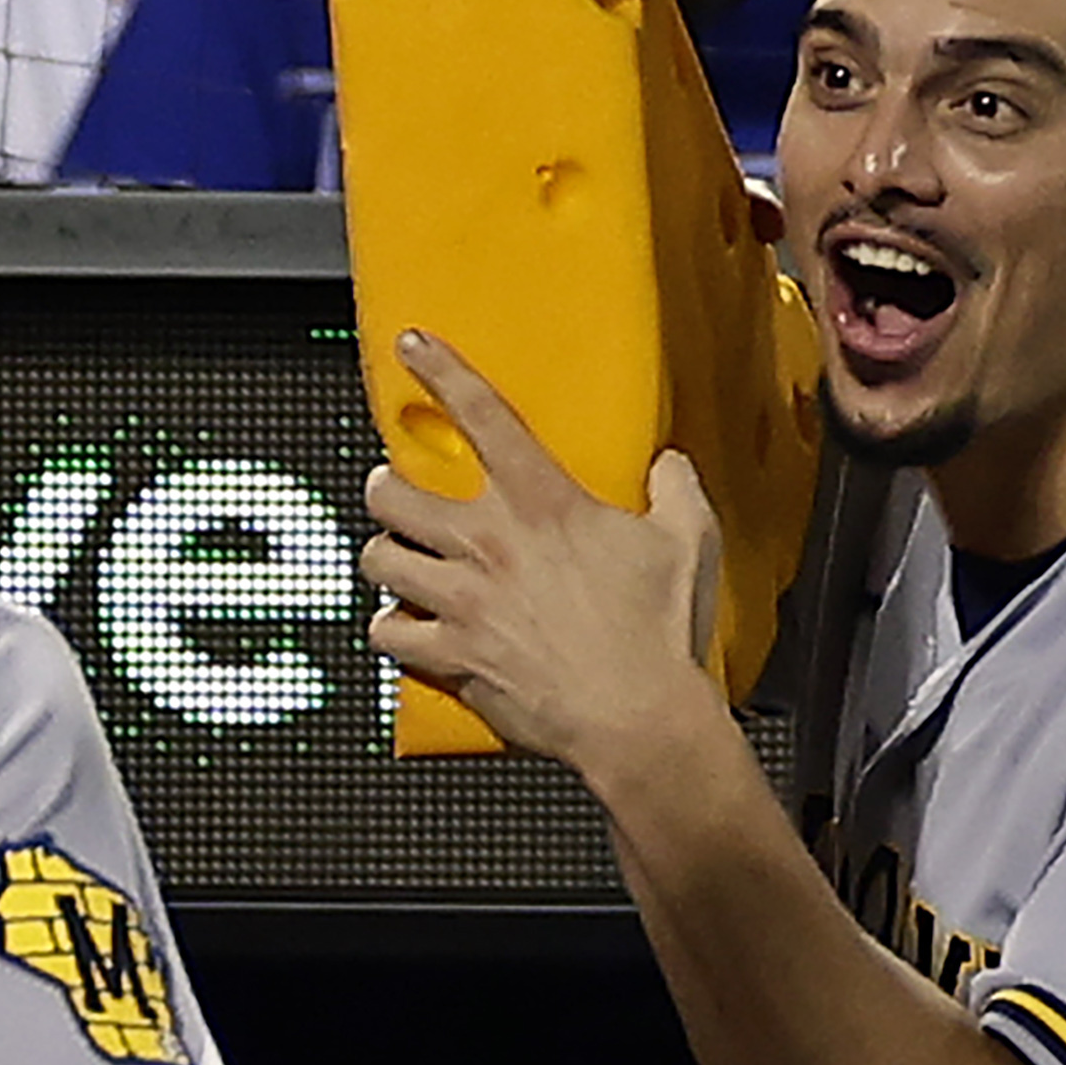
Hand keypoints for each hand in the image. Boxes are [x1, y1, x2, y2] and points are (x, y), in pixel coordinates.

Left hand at [359, 328, 726, 782]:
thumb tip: (670, 464)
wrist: (639, 719)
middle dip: (384, 489)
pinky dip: (390, 629)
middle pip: (391, 494)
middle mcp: (489, 545)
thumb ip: (675, 490)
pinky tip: (403, 628)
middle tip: (392, 492)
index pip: (480, 414)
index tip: (412, 345)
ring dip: (382, 557)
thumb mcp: (687, 542)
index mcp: (542, 503)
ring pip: (378, 560)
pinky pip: (387, 634)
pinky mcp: (451, 656)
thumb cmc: (660, 635)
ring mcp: (461, 602)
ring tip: (393, 559)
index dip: (440, 370)